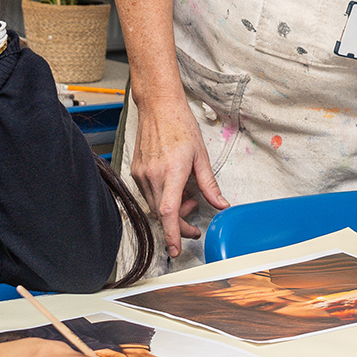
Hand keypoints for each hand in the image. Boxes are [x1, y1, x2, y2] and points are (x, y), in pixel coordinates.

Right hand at [127, 86, 227, 257]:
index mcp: (171, 171)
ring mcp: (141, 174)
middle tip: (195, 215)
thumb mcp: (201, 155)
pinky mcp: (136, 171)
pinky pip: (148, 194)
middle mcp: (152, 175)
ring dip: (171, 209)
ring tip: (186, 195)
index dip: (172, 234)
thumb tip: (221, 204)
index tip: (175, 250)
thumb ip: (210, 184)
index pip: (168, 212)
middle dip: (179, 223)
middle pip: (162, 214)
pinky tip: (173, 187)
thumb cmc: (180, 125)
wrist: (158, 106)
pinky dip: (162, 197)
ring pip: (154, 205)